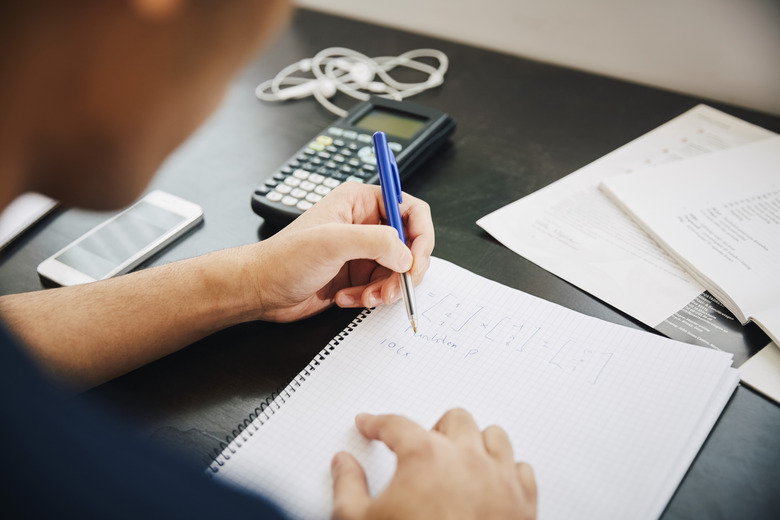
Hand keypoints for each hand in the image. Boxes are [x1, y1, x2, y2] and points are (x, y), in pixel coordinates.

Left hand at [244, 182, 433, 321]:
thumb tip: (406, 255)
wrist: (261, 290)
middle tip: (392, 289)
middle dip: (403, 271)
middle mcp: (365, 224)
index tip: (415, 260)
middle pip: (410, 245)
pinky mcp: (357, 275)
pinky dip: (370, 298)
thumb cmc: (283, 259)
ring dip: (386, 289)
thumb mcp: (332, 242)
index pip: (410, 209)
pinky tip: (346, 298)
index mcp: (360, 202)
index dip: (420, 235)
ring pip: (398, 271)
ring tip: (363, 296)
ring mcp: (362, 252)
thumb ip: (376, 241)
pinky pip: (382, 288)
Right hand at [330, 409, 537, 519]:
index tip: (371, 424)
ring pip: (493, 436)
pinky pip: (521, 470)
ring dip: (475, 443)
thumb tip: (343, 466)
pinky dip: (506, 471)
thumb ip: (348, 487)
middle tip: (419, 446)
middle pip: (454, 420)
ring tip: (459, 457)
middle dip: (434, 429)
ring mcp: (499, 480)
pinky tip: (493, 480)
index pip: (396, 424)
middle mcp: (467, 460)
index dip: (378, 422)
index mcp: (426, 456)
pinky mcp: (523, 504)